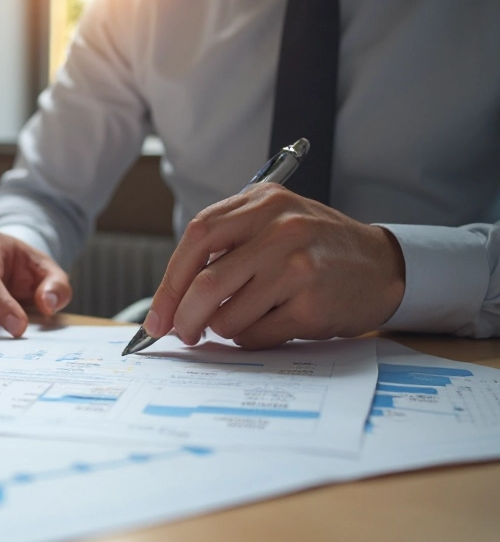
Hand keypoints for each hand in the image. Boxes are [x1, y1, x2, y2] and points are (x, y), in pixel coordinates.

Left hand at [144, 184, 404, 348]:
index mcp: (263, 202)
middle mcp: (280, 229)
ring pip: (227, 315)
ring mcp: (298, 267)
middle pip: (205, 282)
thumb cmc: (317, 247)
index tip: (157, 313)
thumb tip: (172, 297)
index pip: (198, 237)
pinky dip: (249, 338)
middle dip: (183, 316)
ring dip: (221, 329)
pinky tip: (266, 325)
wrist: (383, 265)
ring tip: (238, 321)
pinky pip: (256, 334)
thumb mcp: (274, 222)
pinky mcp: (311, 304)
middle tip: (181, 333)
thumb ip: (227, 244)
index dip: (169, 280)